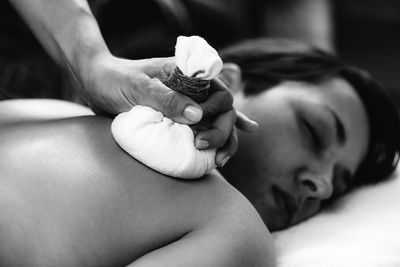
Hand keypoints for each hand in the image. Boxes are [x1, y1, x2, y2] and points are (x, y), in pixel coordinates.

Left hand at [80, 52, 257, 165]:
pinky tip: (238, 139)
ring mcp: (188, 103)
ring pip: (219, 121)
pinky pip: (206, 125)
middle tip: (204, 148)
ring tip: (221, 161)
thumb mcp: (136, 87)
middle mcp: (193, 88)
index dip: (217, 111)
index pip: (219, 93)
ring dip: (225, 139)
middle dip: (222, 131)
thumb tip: (197, 116)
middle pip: (223, 110)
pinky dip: (222, 133)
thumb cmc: (114, 79)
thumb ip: (165, 98)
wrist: (96, 82)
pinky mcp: (179, 117)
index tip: (198, 125)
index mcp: (187, 74)